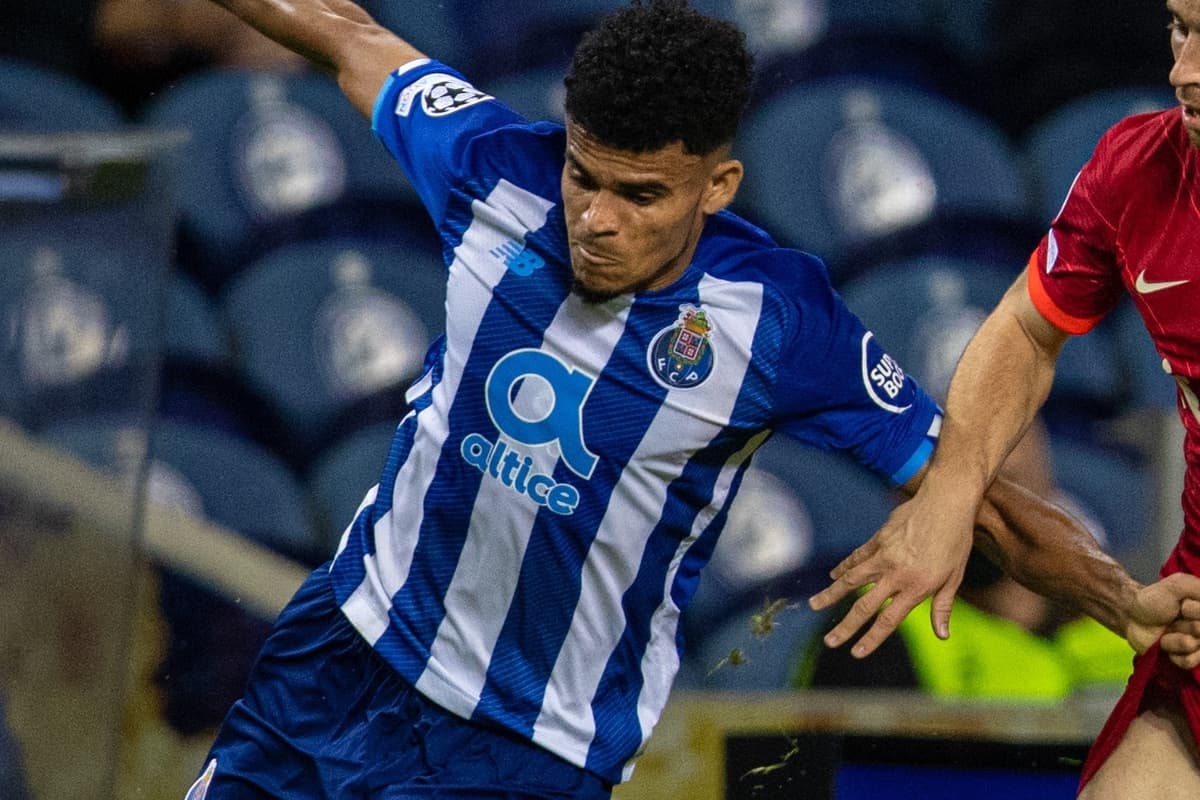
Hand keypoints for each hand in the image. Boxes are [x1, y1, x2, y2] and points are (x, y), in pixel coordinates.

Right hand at [808, 492, 973, 657]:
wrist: (945, 501)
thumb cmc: (956, 540)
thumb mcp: (955, 576)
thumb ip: (943, 607)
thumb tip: (942, 635)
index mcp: (916, 587)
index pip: (888, 621)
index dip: (870, 639)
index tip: (855, 653)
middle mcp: (896, 574)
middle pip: (864, 606)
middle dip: (845, 627)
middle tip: (829, 641)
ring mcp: (883, 555)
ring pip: (851, 580)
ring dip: (831, 595)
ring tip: (814, 605)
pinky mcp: (877, 539)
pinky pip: (856, 557)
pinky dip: (843, 567)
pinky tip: (833, 575)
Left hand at [1128, 572, 1199, 668]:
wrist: (1132, 616)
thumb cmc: (1155, 599)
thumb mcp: (1177, 584)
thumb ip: (1196, 588)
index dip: (1193, 610)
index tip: (1182, 605)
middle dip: (1184, 625)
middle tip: (1172, 619)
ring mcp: (1199, 645)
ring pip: (1194, 646)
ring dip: (1174, 638)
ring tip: (1166, 631)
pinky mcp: (1188, 659)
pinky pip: (1189, 662)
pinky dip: (1173, 653)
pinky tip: (1165, 645)